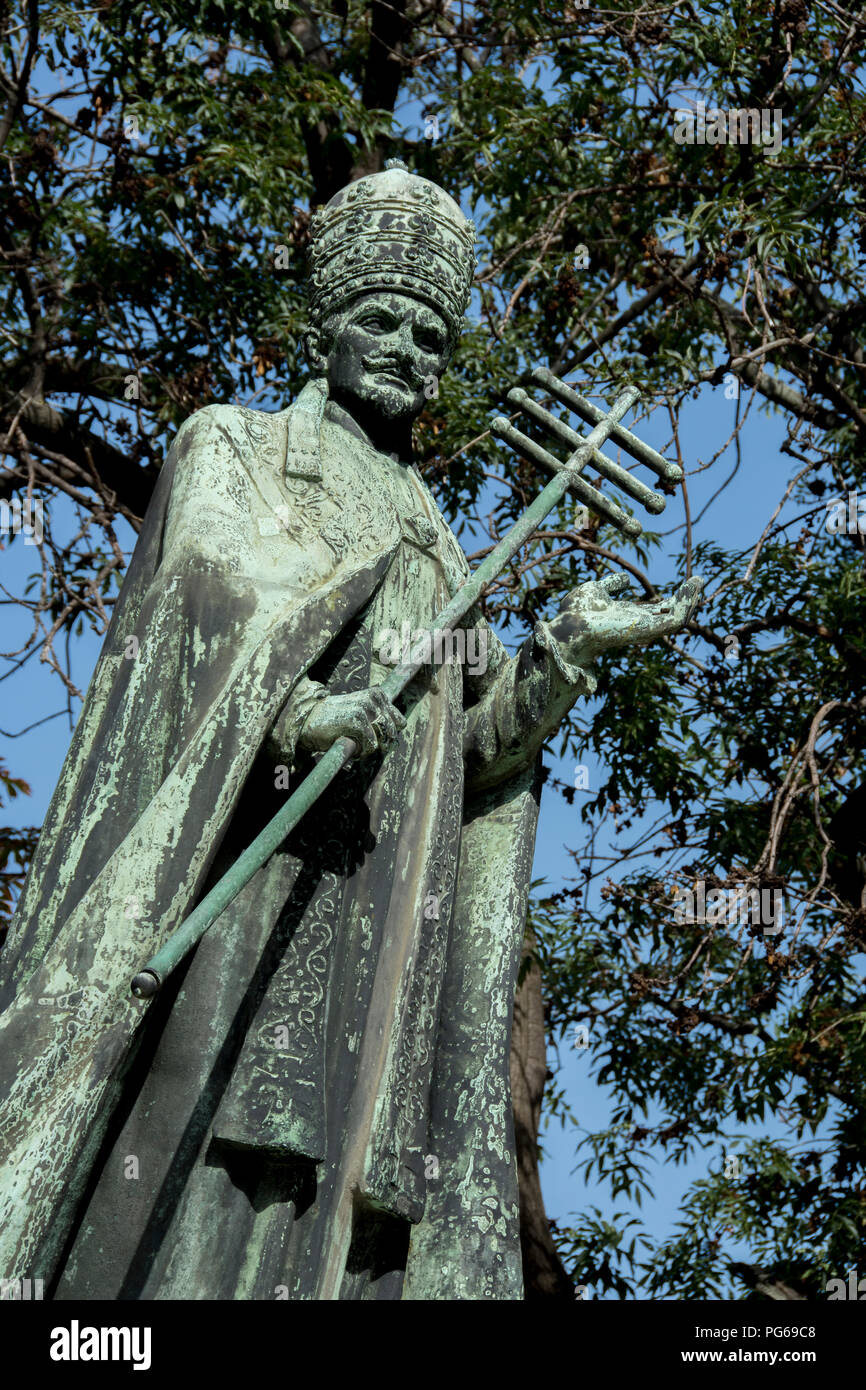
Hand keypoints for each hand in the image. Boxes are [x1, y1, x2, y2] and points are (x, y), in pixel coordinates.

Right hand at [297, 686, 405, 757]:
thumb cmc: (335, 720)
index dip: (387, 735)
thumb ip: (379, 716)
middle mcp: (372, 699)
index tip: (372, 737)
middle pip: (392, 733)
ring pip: (383, 740)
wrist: (308, 721)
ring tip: (354, 742)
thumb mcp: (361, 712)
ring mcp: (364, 709)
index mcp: (376, 695)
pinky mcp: (357, 721)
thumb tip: (399, 730)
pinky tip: (347, 743)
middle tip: (360, 742)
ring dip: (369, 747)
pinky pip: (371, 745)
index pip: (399, 721)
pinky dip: (361, 751)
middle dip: (379, 743)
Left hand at [547, 571, 703, 666]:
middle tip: (697, 580)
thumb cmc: (577, 612)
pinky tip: (689, 588)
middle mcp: (639, 623)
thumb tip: (625, 580)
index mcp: (629, 616)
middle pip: (671, 615)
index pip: (658, 610)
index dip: (673, 598)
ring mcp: (645, 628)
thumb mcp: (597, 590)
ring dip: (690, 601)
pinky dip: (685, 604)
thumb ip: (612, 585)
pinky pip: (675, 620)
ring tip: (697, 581)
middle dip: (687, 600)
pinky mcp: (649, 630)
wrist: (569, 626)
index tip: (686, 583)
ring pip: (677, 618)